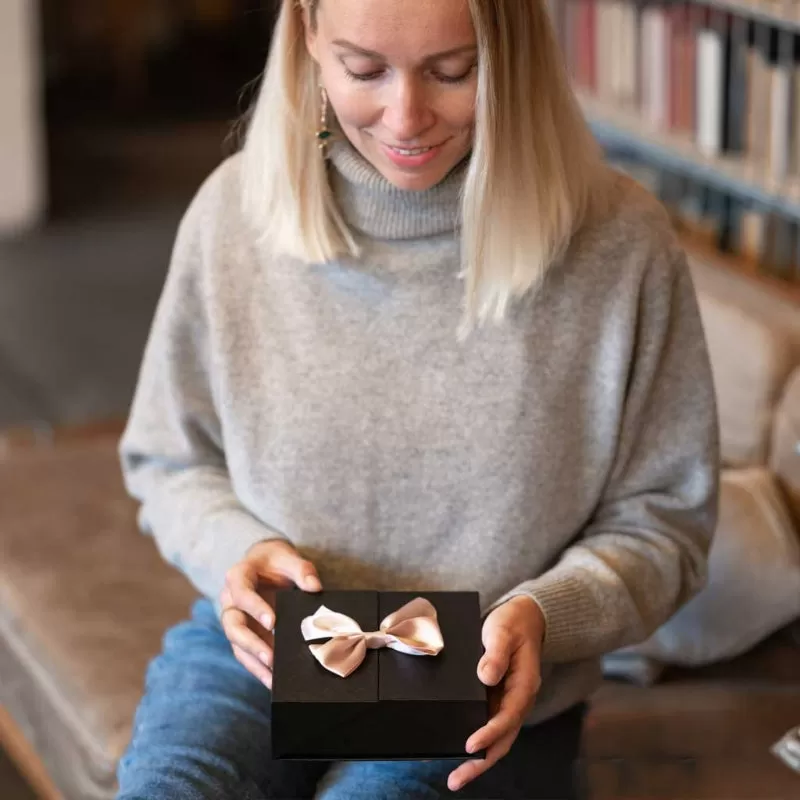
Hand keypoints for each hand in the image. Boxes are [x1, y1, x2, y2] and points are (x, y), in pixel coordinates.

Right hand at [219, 539, 321, 688]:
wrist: (266, 565)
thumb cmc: (276, 561)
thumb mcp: (288, 558)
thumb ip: (302, 569)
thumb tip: (314, 587)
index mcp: (238, 576)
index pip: (241, 592)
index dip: (254, 608)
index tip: (272, 622)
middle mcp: (230, 601)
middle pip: (232, 625)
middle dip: (250, 643)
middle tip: (271, 658)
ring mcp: (236, 620)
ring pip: (237, 645)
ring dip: (254, 662)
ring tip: (273, 678)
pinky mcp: (245, 635)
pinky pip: (246, 654)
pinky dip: (258, 669)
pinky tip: (273, 682)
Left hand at [448, 596, 544, 792]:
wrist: (525, 617)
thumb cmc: (514, 623)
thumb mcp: (503, 631)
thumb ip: (496, 653)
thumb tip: (485, 677)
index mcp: (523, 685)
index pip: (507, 717)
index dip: (489, 733)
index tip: (470, 745)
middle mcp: (518, 700)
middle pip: (503, 739)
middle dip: (481, 762)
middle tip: (456, 779)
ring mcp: (509, 702)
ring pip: (497, 738)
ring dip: (479, 759)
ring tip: (456, 776)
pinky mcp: (499, 699)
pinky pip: (490, 726)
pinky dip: (479, 743)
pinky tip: (459, 749)